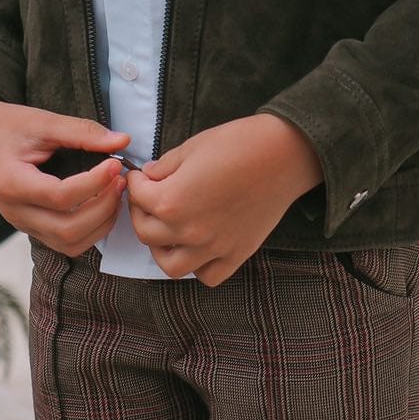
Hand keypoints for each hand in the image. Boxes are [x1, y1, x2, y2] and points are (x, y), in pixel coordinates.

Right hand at [0, 93, 131, 256]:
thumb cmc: (7, 126)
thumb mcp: (42, 121)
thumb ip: (81, 131)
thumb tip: (122, 140)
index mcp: (11, 183)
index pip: (60, 196)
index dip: (94, 184)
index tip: (114, 164)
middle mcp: (15, 212)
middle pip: (67, 229)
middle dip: (102, 208)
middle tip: (120, 182)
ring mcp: (22, 224)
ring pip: (69, 244)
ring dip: (100, 225)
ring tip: (115, 195)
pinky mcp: (32, 229)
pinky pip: (66, 244)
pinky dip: (90, 231)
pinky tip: (102, 207)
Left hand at [125, 115, 322, 285]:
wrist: (283, 155)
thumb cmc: (239, 144)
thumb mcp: (193, 147)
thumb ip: (165, 167)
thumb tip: (150, 177)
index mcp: (171, 201)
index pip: (138, 197)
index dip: (135, 182)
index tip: (139, 177)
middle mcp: (188, 231)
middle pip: (146, 234)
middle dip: (141, 213)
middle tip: (147, 201)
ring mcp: (212, 248)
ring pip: (171, 266)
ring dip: (162, 249)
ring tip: (166, 233)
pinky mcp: (235, 255)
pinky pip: (208, 276)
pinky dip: (197, 267)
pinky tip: (198, 249)